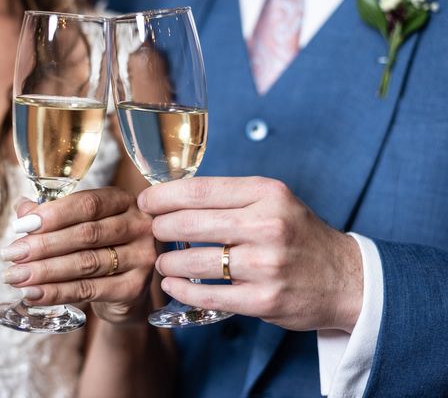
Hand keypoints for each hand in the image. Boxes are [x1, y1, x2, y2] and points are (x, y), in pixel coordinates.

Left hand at [1, 187, 155, 324]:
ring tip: (16, 276)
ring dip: (45, 271)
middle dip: (43, 245)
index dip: (53, 214)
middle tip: (11, 255)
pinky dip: (57, 292)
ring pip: (86, 262)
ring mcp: (141, 257)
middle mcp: (138, 225)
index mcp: (123, 201)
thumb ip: (52, 215)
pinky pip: (90, 290)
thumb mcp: (78, 225)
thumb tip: (22, 208)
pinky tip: (33, 294)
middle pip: (86, 234)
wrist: (125, 289)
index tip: (20, 226)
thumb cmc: (98, 247)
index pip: (88, 203)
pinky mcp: (135, 287)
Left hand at [138, 177, 362, 332]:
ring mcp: (266, 265)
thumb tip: (173, 197)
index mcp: (266, 194)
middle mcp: (267, 226)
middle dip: (160, 228)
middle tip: (153, 232)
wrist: (346, 278)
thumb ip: (229, 198)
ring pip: (193, 262)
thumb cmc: (298, 235)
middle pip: (189, 224)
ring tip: (163, 262)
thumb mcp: (273, 201)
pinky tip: (173, 285)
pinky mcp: (265, 300)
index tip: (146, 201)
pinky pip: (207, 296)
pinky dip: (181, 291)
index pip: (198, 191)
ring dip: (168, 263)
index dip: (163, 196)